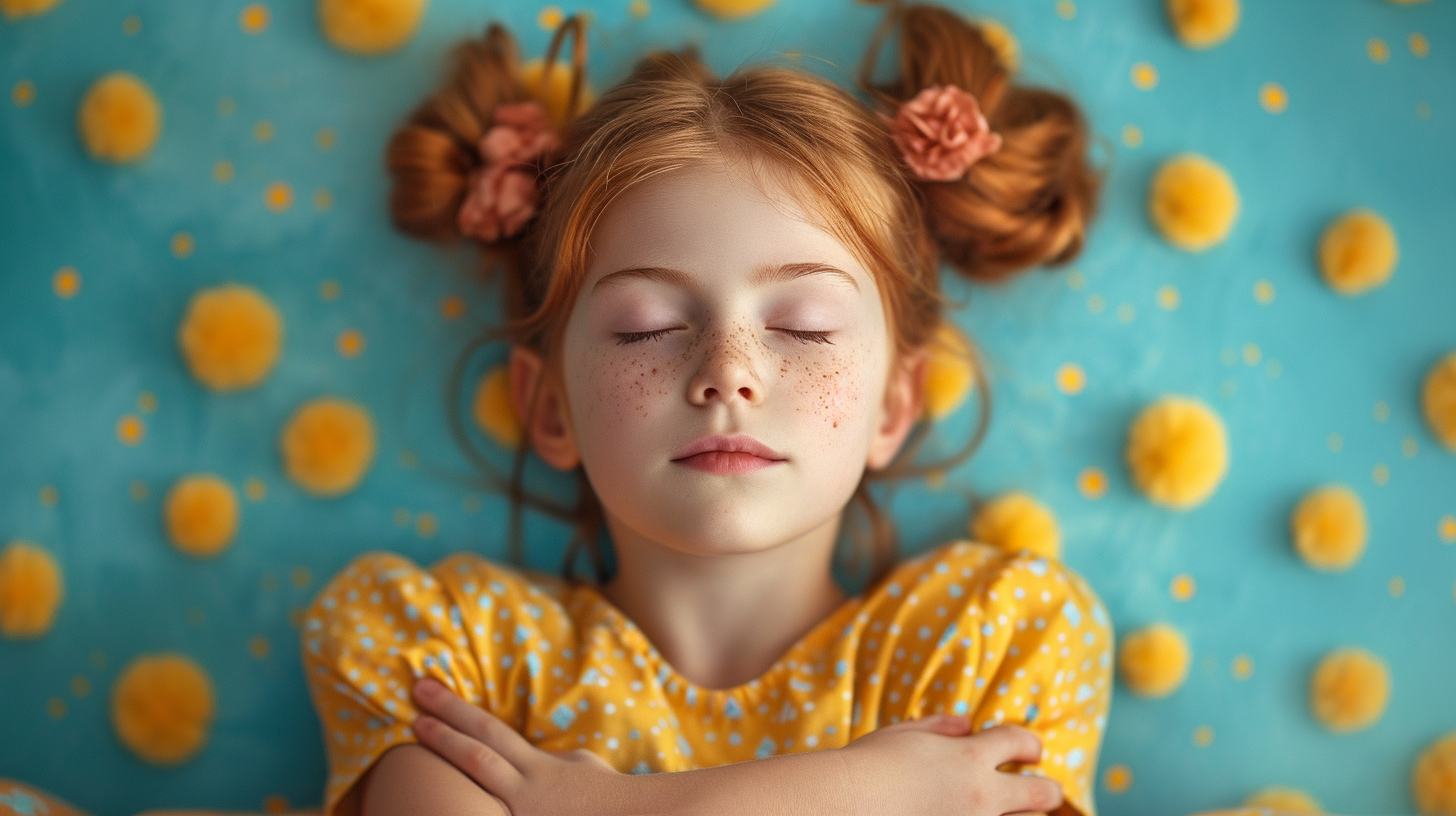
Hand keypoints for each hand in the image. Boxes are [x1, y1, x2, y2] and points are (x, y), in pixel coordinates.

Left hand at [410, 677, 627, 815]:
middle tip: (413, 694)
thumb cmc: (603, 792)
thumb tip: (515, 755)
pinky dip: (464, 804)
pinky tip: (438, 799)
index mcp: (537, 767)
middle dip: (441, 726)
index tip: (428, 691)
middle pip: (475, 752)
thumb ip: (540, 759)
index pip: (490, 732)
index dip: (456, 710)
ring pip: (475, 783)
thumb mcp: (573, 764)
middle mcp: (523, 790)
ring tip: (416, 731)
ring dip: (443, 754)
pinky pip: (486, 813)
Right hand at [839, 716, 1060, 815]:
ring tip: (1016, 813)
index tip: (1030, 751)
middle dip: (1048, 790)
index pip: (1018, 741)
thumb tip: (966, 725)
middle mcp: (982, 794)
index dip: (1030, 744)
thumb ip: (941, 729)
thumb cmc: (866, 767)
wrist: (843, 805)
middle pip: (1041, 793)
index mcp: (969, 757)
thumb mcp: (904, 735)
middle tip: (1046, 790)